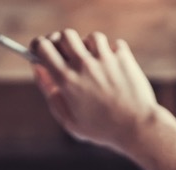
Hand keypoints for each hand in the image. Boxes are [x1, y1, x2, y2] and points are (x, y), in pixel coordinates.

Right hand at [30, 29, 157, 156]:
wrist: (137, 128)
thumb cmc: (102, 129)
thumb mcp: (69, 119)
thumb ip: (50, 93)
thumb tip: (38, 68)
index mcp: (66, 80)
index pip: (43, 47)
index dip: (39, 46)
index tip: (41, 50)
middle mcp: (84, 65)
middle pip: (64, 34)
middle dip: (63, 43)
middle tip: (68, 55)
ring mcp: (104, 58)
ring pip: (90, 37)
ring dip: (90, 48)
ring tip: (96, 66)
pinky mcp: (123, 57)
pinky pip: (114, 45)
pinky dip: (113, 53)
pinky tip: (115, 69)